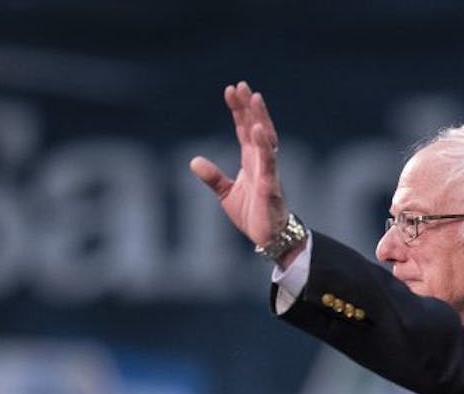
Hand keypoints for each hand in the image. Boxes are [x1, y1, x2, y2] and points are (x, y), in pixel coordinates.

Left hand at [188, 81, 290, 250]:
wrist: (269, 238)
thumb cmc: (253, 215)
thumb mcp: (226, 194)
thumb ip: (213, 177)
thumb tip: (193, 161)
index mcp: (251, 161)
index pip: (244, 130)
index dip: (238, 110)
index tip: (231, 90)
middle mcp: (262, 162)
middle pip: (256, 128)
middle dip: (250, 107)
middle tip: (242, 85)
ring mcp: (268, 172)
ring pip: (266, 140)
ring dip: (261, 119)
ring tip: (254, 99)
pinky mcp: (270, 187)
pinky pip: (269, 164)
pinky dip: (264, 147)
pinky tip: (260, 131)